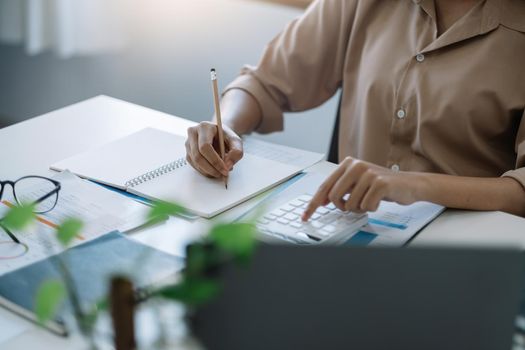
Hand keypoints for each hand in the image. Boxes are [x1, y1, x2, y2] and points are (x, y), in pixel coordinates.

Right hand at [185, 121, 243, 177]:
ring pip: (195, 162)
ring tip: (220, 172)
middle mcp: (193, 133)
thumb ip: (236, 152)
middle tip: (222, 174)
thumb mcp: (236, 142)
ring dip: (208, 171)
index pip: (205, 146)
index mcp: (205, 127)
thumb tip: (228, 166)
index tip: (225, 170)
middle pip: (198, 156)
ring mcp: (188, 143)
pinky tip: (213, 170)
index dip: (215, 160)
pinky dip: (204, 171)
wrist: (219, 135)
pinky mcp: (188, 152)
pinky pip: (194, 165)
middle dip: (211, 169)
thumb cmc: (226, 138)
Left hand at [302, 157, 422, 220]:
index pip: (324, 186)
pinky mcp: (381, 183)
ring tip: (369, 200)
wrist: (409, 184)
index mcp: (348, 164)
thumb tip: (320, 201)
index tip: (305, 216)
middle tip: (354, 206)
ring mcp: (369, 173)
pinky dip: (372, 208)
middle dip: (343, 207)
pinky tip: (379, 200)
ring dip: (360, 209)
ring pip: (350, 205)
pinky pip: (366, 207)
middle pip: (334, 197)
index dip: (313, 204)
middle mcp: (356, 165)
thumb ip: (339, 189)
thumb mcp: (357, 184)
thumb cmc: (381, 185)